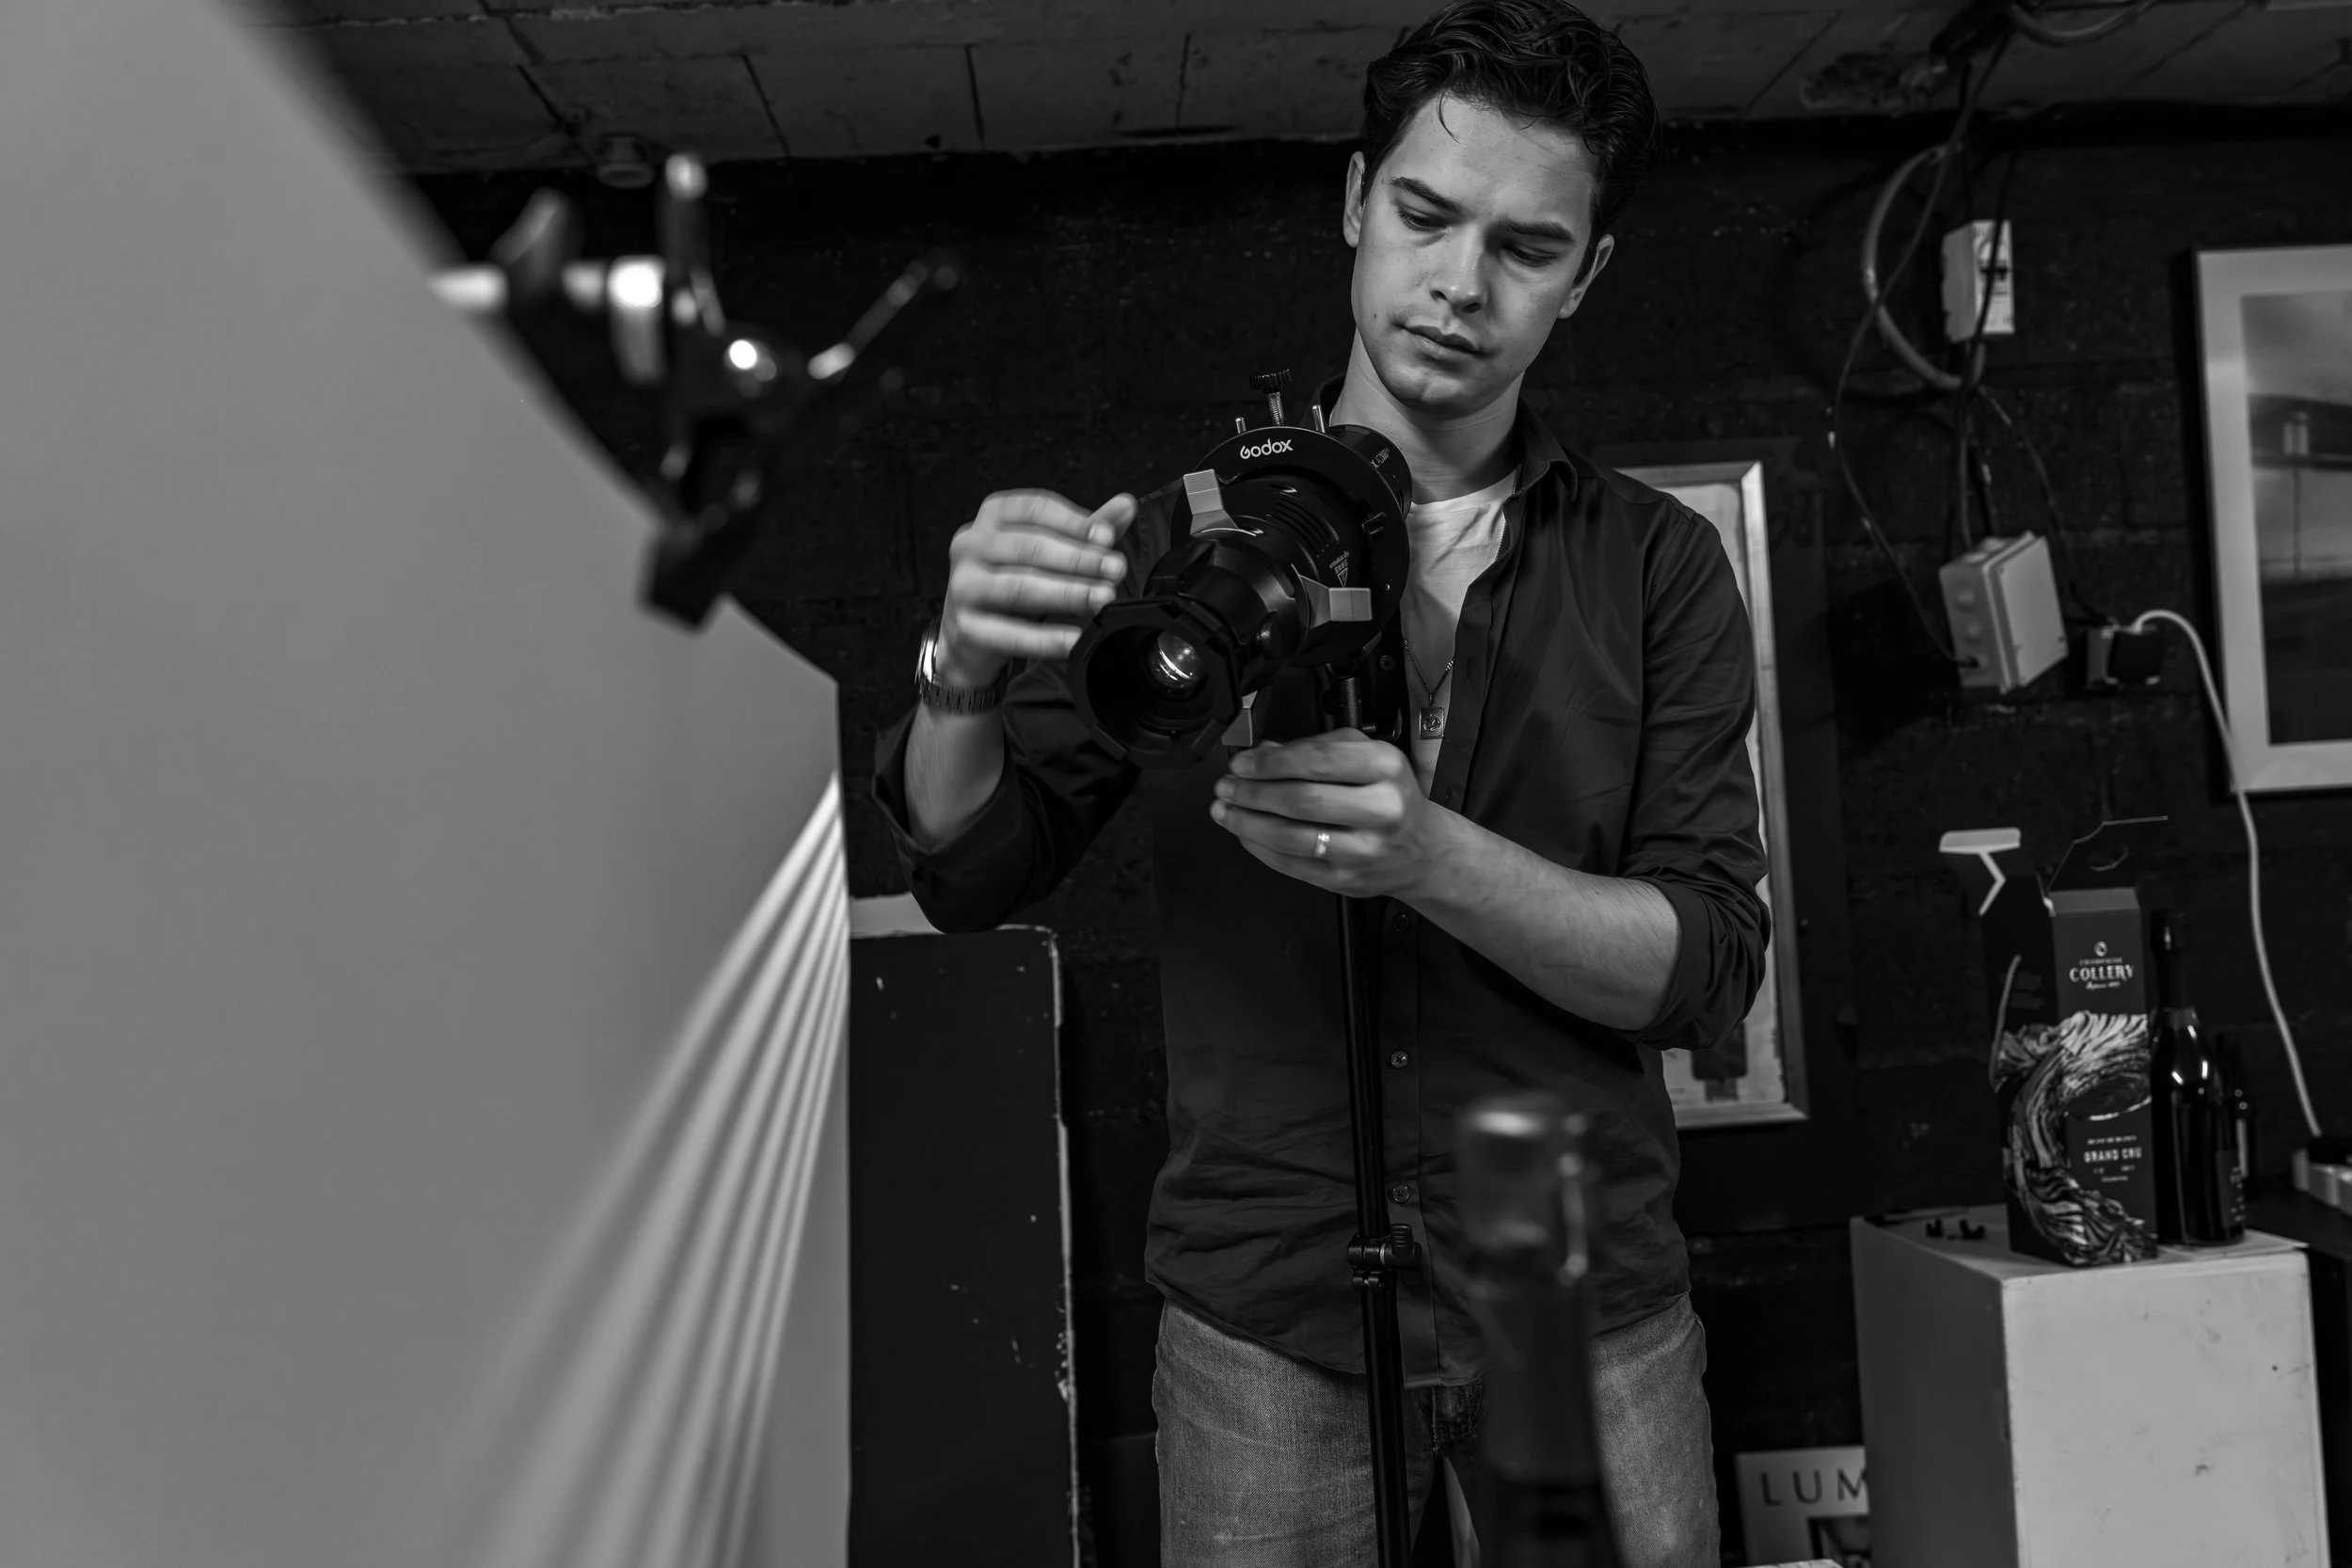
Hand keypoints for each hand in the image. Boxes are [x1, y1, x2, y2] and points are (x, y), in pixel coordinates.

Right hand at [936, 489, 1136, 685]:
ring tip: (1101, 598)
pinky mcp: (966, 627)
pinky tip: (1072, 638)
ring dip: (1067, 593)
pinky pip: (1009, 633)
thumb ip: (1086, 529)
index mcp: (993, 516)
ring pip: (1018, 588)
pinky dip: (1044, 638)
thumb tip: (1126, 505)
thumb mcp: (1050, 550)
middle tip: (1115, 570)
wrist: (971, 634)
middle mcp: (971, 544)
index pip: (1035, 508)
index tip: (1108, 538)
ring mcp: (963, 586)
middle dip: (1078, 560)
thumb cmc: (1013, 581)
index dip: (1075, 522)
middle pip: (1029, 547)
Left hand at [1207, 729, 1445, 897]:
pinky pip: (1292, 865)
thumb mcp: (1366, 756)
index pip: (1317, 760)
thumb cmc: (1388, 796)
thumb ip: (1315, 748)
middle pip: (1301, 800)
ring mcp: (1365, 850)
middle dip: (1253, 793)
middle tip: (1226, 787)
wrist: (1422, 850)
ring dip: (1248, 823)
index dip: (1270, 763)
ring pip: (1292, 837)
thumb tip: (1263, 752)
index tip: (1242, 763)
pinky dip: (1260, 848)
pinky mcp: (1348, 880)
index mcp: (1385, 767)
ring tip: (1225, 810)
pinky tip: (1245, 834)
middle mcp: (1381, 809)